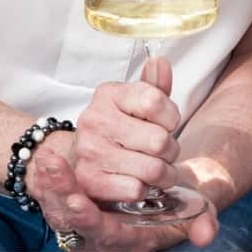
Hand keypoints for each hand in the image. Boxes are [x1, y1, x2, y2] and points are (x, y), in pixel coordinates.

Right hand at [25, 60, 218, 251]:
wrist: (80, 158)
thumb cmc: (118, 129)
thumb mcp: (135, 103)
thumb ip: (153, 85)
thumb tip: (160, 61)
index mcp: (108, 94)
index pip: (155, 100)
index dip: (171, 116)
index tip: (166, 123)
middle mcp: (95, 120)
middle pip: (160, 140)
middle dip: (171, 150)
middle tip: (164, 152)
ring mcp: (90, 151)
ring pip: (153, 169)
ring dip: (164, 174)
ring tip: (158, 169)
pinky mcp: (91, 182)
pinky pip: (137, 190)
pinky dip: (145, 190)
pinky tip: (138, 181)